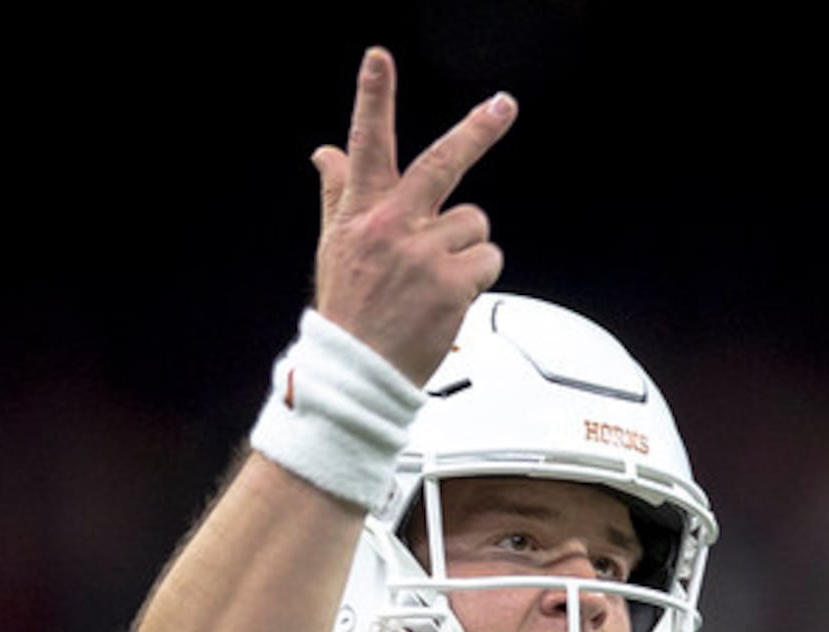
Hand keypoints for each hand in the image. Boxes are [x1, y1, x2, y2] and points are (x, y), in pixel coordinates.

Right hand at [309, 48, 516, 383]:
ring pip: (475, 224)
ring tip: (437, 280)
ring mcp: (422, 254)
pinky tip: (449, 298)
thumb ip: (337, 192)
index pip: (367, 145)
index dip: (373, 98)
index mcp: (362, 213)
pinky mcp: (451, 283)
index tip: (379, 58)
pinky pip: (488, 260)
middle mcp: (391, 226)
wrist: (357, 376)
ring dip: (466, 249)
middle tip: (503, 106)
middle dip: (478, 130)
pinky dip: (477, 279)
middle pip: (442, 163)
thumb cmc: (349, 313)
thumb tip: (325, 152)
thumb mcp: (334, 246)